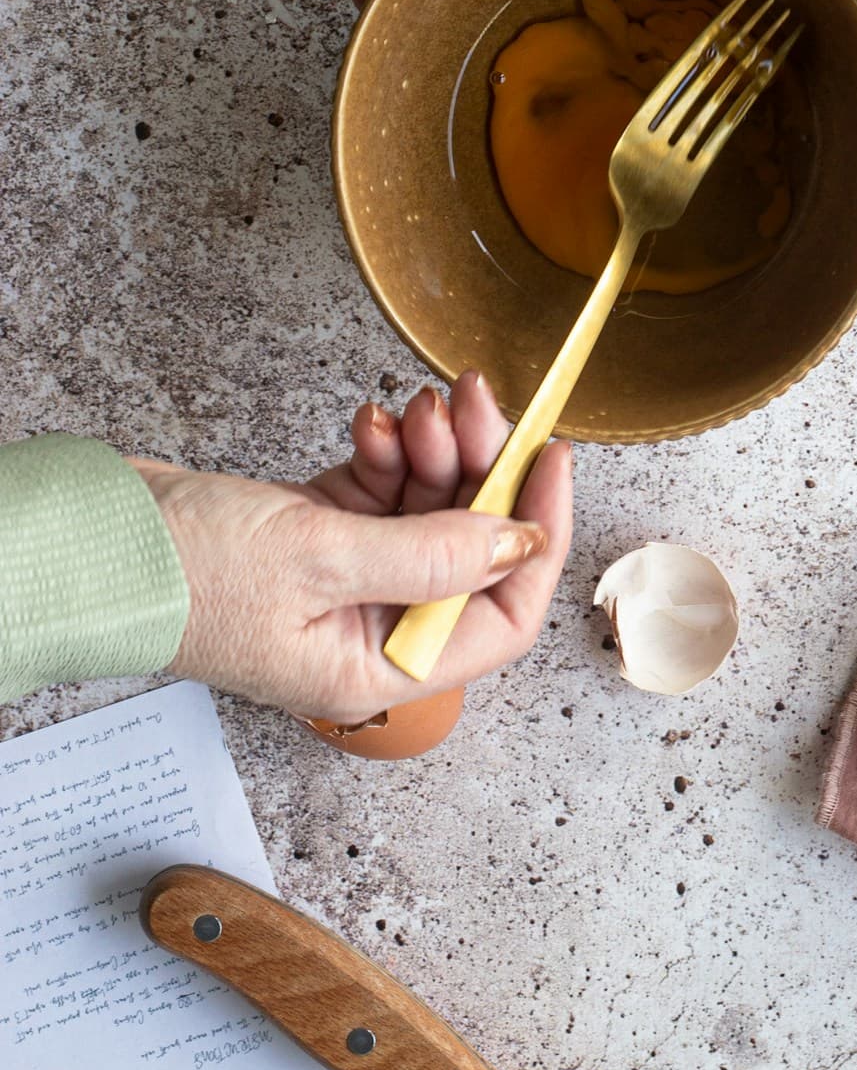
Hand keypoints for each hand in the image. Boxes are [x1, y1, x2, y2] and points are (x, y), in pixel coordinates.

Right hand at [130, 372, 572, 721]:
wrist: (92, 541)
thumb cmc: (183, 574)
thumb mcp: (321, 558)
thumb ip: (431, 550)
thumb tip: (521, 540)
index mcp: (377, 666)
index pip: (500, 617)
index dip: (537, 539)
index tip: (551, 462)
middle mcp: (368, 629)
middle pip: (469, 549)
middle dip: (480, 469)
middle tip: (474, 403)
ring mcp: (344, 579)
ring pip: (430, 507)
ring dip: (434, 449)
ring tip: (417, 407)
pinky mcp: (318, 534)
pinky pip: (384, 488)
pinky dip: (389, 451)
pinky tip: (373, 424)